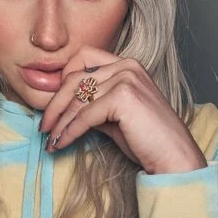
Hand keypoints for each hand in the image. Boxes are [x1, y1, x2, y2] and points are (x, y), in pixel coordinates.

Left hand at [40, 46, 206, 174]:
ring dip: (59, 123)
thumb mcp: (113, 116)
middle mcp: (126, 66)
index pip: (82, 60)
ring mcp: (126, 78)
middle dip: (54, 105)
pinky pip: (84, 116)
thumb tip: (63, 109)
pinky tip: (60, 144)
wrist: (173, 158)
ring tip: (50, 140)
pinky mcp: (123, 97)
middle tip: (44, 127)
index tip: (55, 106)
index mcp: (125, 64)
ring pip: (76, 99)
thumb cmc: (145, 139)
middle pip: (74, 79)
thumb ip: (92, 105)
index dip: (63, 81)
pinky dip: (68, 132)